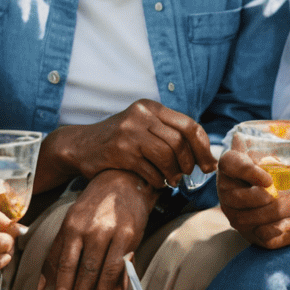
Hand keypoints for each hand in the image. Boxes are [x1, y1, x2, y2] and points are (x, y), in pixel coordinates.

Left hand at [38, 170, 154, 289]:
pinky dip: (118, 288)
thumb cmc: (94, 206)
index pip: (65, 262)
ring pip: (105, 271)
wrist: (124, 180)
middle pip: (85, 270)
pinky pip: (124, 268)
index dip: (62, 288)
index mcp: (73, 225)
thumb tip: (41, 286)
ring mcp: (114, 233)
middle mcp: (93, 229)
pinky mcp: (131, 237)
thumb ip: (56, 253)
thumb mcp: (71, 222)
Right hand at [54, 101, 213, 189]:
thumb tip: (204, 151)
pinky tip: (158, 182)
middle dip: (190, 162)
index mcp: (151, 107)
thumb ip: (168, 132)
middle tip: (189, 174)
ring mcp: (129, 133)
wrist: (80, 144)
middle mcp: (141, 116)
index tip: (208, 163)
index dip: (203, 147)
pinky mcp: (120, 152)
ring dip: (174, 173)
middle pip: (179, 141)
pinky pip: (150, 170)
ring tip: (174, 180)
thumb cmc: (119, 139)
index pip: (188, 125)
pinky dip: (158, 180)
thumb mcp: (142, 125)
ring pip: (167, 155)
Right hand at [215, 147, 289, 248]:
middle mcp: (227, 192)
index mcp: (230, 165)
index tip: (269, 180)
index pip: (231, 165)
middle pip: (243, 198)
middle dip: (280, 199)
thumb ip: (286, 160)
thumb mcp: (275, 158)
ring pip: (256, 218)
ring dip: (288, 212)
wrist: (269, 193)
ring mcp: (236, 215)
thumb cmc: (270, 167)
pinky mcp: (250, 234)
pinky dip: (284, 229)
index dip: (248, 172)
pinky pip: (265, 236)